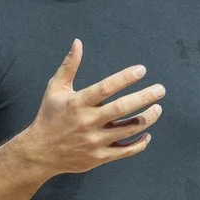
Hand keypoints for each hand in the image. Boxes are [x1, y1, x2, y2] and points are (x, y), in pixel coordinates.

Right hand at [21, 40, 163, 175]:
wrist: (39, 152)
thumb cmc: (49, 116)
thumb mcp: (55, 89)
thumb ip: (69, 66)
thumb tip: (78, 42)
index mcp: (78, 103)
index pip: (106, 88)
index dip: (125, 78)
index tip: (142, 70)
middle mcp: (88, 122)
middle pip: (122, 108)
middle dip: (144, 98)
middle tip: (160, 90)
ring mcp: (94, 141)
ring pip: (128, 130)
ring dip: (147, 118)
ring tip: (157, 108)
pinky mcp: (99, 157)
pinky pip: (125, 151)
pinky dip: (140, 143)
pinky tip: (147, 133)